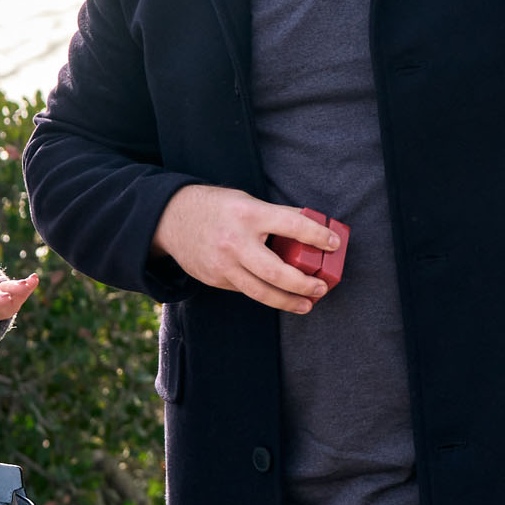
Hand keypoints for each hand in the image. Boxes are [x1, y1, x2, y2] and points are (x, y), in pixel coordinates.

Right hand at [151, 185, 336, 312]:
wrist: (171, 218)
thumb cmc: (216, 207)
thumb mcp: (247, 201)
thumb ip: (275, 215)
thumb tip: (311, 227)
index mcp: (248, 214)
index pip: (292, 226)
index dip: (318, 236)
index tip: (334, 243)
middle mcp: (236, 241)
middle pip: (278, 272)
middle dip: (305, 284)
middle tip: (322, 287)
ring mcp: (224, 264)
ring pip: (262, 292)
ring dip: (289, 301)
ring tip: (307, 304)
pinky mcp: (216, 279)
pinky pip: (246, 290)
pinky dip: (264, 292)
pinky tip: (277, 294)